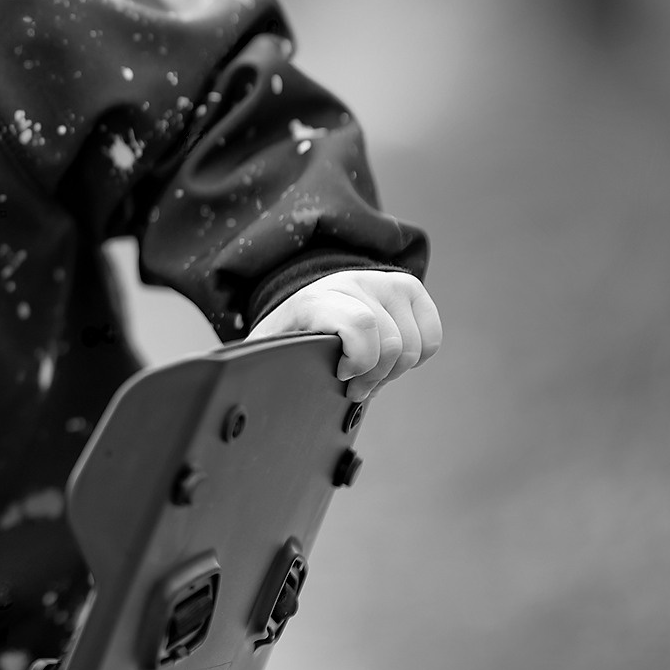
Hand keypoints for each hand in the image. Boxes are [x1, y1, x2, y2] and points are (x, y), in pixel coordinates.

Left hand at [247, 270, 441, 401]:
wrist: (310, 295)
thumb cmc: (291, 331)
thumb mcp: (270, 347)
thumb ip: (257, 365)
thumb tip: (238, 388)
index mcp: (318, 298)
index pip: (359, 326)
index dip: (359, 362)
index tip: (341, 376)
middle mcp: (355, 282)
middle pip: (392, 346)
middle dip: (375, 377)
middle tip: (354, 386)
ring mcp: (386, 282)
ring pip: (414, 348)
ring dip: (394, 371)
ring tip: (368, 370)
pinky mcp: (411, 288)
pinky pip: (431, 340)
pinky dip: (415, 359)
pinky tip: (388, 358)